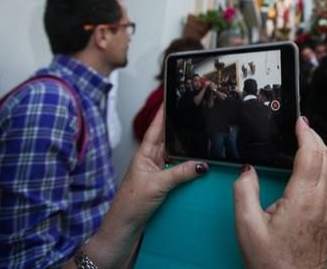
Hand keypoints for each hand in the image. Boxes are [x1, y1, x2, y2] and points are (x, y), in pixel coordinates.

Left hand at [110, 104, 207, 226]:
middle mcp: (152, 161)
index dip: (164, 111)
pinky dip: (191, 168)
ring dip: (189, 150)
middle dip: (182, 128)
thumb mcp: (157, 185)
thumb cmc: (129, 206)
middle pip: (170, 139)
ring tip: (203, 137)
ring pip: (178, 155)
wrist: (123, 231)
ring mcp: (159, 173)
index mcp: (145, 154)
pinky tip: (201, 167)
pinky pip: (181, 171)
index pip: (157, 126)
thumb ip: (180, 173)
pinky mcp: (165, 186)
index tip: (172, 96)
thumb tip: (201, 163)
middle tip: (196, 114)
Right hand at [233, 117, 326, 268]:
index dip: (306, 133)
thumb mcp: (248, 228)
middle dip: (314, 136)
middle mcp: (322, 202)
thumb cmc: (272, 265)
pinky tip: (307, 167)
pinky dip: (319, 166)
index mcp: (304, 199)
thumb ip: (244, 192)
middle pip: (325, 157)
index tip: (299, 119)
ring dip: (318, 150)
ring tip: (303, 140)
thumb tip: (248, 170)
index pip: (311, 154)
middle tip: (301, 124)